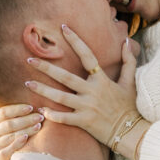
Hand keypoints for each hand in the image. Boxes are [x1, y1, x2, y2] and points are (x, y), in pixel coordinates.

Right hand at [0, 104, 43, 159]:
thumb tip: (30, 94)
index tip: (31, 107)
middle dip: (26, 120)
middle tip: (40, 117)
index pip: (3, 112)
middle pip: (9, 124)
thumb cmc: (16, 133)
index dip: (17, 109)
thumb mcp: (14, 121)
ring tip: (38, 126)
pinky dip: (18, 142)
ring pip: (10, 135)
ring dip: (26, 130)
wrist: (14, 156)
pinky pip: (9, 149)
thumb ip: (17, 112)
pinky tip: (26, 137)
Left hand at [24, 25, 137, 146]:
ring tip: (28, 82)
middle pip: (65, 77)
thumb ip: (128, 61)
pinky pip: (65, 118)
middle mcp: (92, 92)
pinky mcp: (84, 122)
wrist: (132, 132)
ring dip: (43, 90)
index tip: (63, 28)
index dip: (76, 41)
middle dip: (46, 67)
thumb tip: (126, 41)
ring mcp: (87, 107)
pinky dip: (52, 115)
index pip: (87, 56)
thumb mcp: (131, 82)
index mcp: (102, 80)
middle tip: (30, 59)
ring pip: (61, 97)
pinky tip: (40, 110)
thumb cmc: (130, 107)